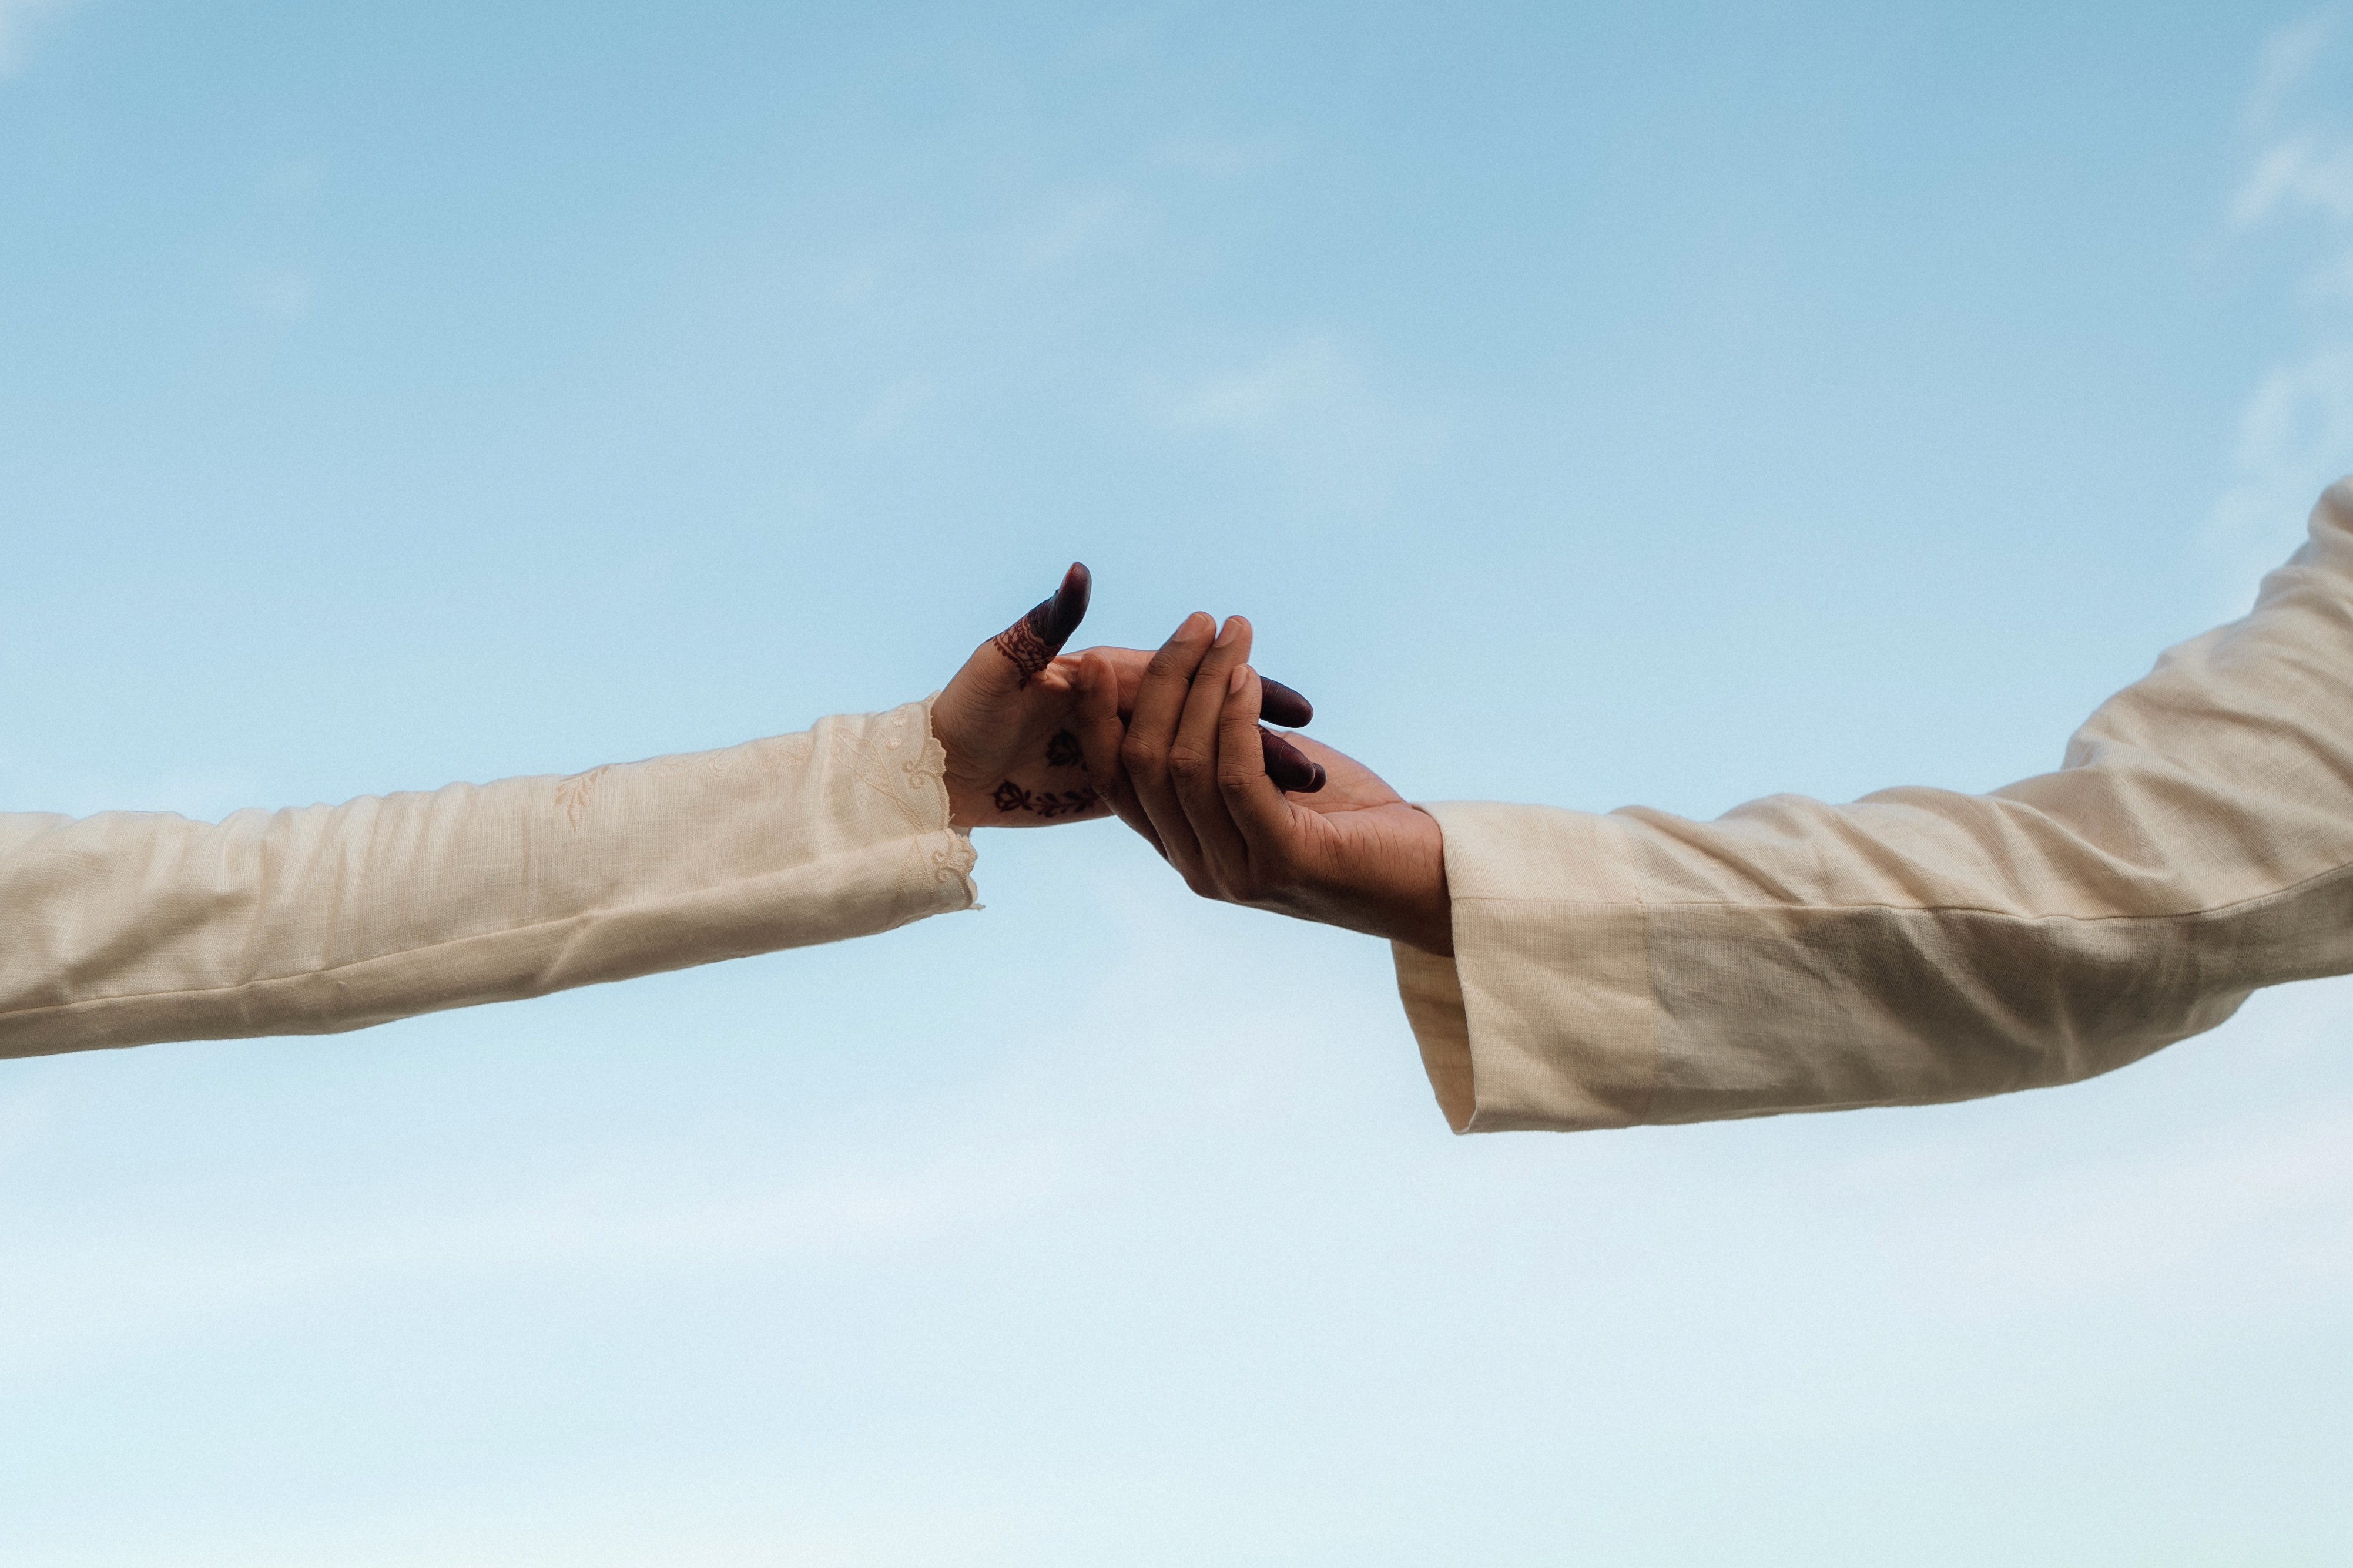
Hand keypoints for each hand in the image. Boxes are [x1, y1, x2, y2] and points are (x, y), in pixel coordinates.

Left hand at [931, 567, 1317, 829]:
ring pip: (1199, 754)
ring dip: (1248, 769)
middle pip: (1206, 716)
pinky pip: (1174, 789)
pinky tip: (1258, 809)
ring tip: (1301, 794)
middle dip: (1260, 736)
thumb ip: (1046, 625)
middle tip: (1313, 762)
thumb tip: (1081, 575)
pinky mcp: (1111, 787)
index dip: (1242, 688)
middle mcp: (1122, 706)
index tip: (1294, 705)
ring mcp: (1121, 746)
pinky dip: (1216, 794)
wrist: (936, 770)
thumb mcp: (1001, 665)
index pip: (1188, 676)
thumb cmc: (961, 711)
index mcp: (1106, 674)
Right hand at [1071, 613, 1452, 954]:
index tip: (1096, 658)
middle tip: (1197, 623)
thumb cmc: (1351, 819)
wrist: (1425, 881)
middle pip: (1145, 762)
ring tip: (1231, 634)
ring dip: (1205, 685)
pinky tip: (1247, 677)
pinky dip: (1236, 719)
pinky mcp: (1281, 862)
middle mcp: (1197, 866)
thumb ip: (1223, 745)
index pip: (1115, 781)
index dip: (1096, 720)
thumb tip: (1190, 674)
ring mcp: (1235, 871)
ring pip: (1186, 764)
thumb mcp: (1272, 773)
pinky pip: (1237, 779)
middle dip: (1164, 681)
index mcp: (1184, 848)